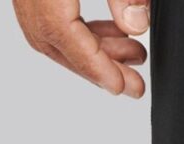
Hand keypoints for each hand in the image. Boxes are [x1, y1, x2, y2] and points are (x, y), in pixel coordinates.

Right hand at [13, 0, 149, 96]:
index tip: (121, 86)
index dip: (94, 64)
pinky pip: (46, 16)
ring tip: (129, 55)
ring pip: (49, 31)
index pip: (63, 31)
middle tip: (134, 83)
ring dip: (89, 50)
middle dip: (96, 67)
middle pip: (54, 39)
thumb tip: (137, 26)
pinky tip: (106, 34)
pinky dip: (77, 31)